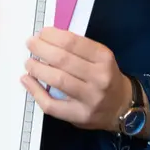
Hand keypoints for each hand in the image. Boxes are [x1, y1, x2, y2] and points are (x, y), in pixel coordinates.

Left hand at [20, 26, 134, 132]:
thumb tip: (46, 39)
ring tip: (29, 62)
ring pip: (57, 80)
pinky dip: (35, 91)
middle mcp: (99, 78)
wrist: (121, 107)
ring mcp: (90, 99)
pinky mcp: (80, 116)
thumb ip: (78, 49)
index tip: (41, 33)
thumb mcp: (100, 58)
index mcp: (104, 58)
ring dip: (37, 68)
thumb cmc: (106, 77)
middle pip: (63, 60)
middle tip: (31, 44)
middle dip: (41, 49)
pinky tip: (27, 81)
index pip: (73, 43)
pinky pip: (52, 104)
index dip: (53, 36)